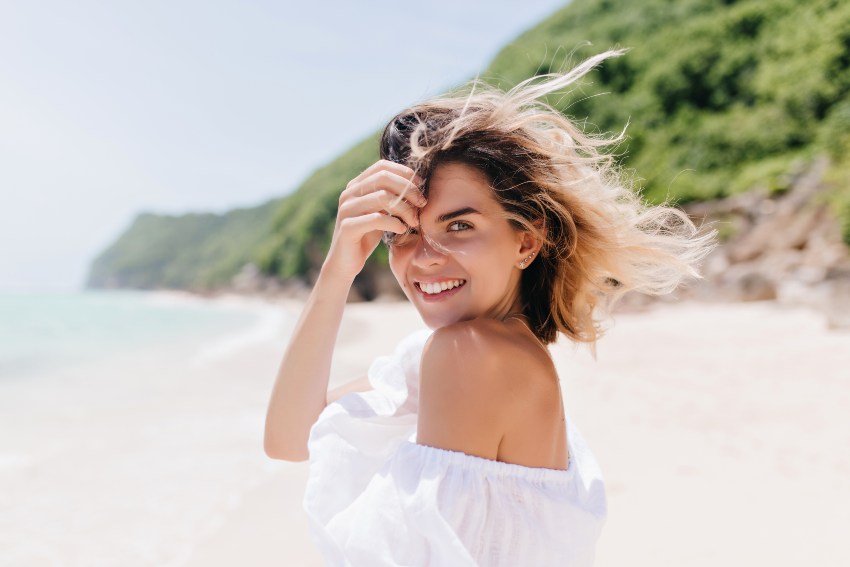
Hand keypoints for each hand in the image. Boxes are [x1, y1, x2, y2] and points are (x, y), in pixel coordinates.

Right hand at [322, 160, 425, 281]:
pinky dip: (394, 223)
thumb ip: (391, 197)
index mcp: (356, 186)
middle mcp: (348, 194)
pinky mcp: (348, 227)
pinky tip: (402, 229)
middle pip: (383, 178)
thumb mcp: (380, 212)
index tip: (421, 185)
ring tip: (414, 221)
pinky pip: (377, 219)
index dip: (404, 172)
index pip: (382, 166)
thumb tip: (418, 184)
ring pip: (382, 197)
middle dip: (408, 189)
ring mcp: (346, 209)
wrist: (346, 262)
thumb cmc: (367, 235)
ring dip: (404, 208)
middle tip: (422, 203)